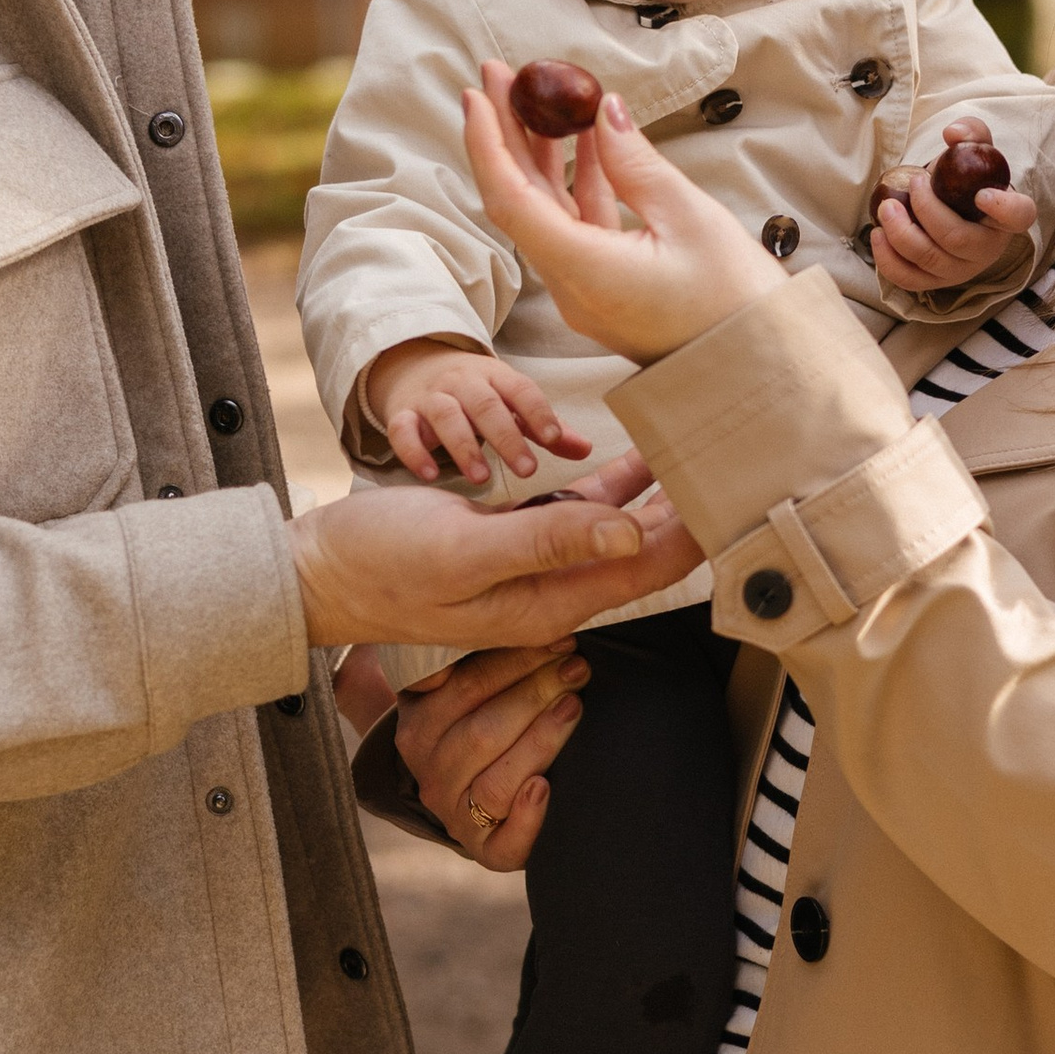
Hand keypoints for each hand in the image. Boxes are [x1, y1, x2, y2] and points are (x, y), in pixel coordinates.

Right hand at [286, 446, 697, 652]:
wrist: (315, 569)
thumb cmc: (377, 563)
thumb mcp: (461, 550)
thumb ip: (546, 542)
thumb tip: (630, 539)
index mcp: (543, 602)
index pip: (641, 572)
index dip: (692, 535)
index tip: (737, 493)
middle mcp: (546, 590)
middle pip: (639, 554)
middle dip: (688, 515)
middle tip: (739, 461)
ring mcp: (529, 564)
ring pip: (613, 533)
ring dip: (656, 499)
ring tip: (704, 451)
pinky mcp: (509, 539)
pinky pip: (576, 514)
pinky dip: (612, 488)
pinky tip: (641, 460)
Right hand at [361, 334, 591, 485]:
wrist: (414, 367)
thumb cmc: (475, 394)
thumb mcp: (510, 402)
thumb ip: (545, 428)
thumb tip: (585, 449)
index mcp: (496, 378)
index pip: (521, 390)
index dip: (539, 413)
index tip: (555, 441)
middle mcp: (463, 383)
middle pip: (485, 404)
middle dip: (506, 436)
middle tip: (527, 470)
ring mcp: (430, 398)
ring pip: (446, 415)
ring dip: (464, 446)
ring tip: (481, 477)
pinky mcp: (401, 414)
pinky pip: (402, 430)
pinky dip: (413, 452)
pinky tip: (429, 475)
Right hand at [394, 641, 593, 868]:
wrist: (482, 797)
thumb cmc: (484, 725)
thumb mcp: (463, 691)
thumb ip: (469, 661)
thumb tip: (507, 614)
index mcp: (416, 726)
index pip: (461, 687)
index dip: (513, 660)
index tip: (558, 638)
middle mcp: (427, 772)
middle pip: (481, 732)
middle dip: (535, 693)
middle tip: (577, 668)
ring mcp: (454, 814)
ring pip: (495, 780)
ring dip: (539, 741)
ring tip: (574, 707)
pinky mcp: (487, 851)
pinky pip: (505, 840)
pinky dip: (528, 815)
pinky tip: (546, 786)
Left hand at [461, 63, 782, 365]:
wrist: (758, 368)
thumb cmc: (736, 302)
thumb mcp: (691, 218)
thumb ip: (638, 163)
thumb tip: (604, 114)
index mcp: (585, 271)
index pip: (512, 199)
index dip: (488, 143)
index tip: (478, 93)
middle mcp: (571, 286)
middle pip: (520, 201)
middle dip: (506, 135)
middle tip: (500, 76)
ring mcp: (585, 292)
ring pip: (547, 213)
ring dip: (541, 156)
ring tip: (539, 98)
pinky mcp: (604, 291)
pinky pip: (577, 229)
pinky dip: (577, 184)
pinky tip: (587, 142)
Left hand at [871, 120, 1038, 293]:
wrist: (953, 206)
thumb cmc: (967, 180)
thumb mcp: (975, 151)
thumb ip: (971, 133)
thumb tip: (952, 133)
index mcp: (1007, 216)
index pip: (1018, 216)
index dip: (1004, 208)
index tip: (982, 194)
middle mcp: (988, 248)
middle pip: (956, 238)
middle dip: (927, 210)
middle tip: (913, 183)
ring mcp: (961, 269)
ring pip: (929, 259)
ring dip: (901, 232)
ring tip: (886, 206)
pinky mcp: (935, 282)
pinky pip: (910, 279)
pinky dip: (888, 259)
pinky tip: (879, 234)